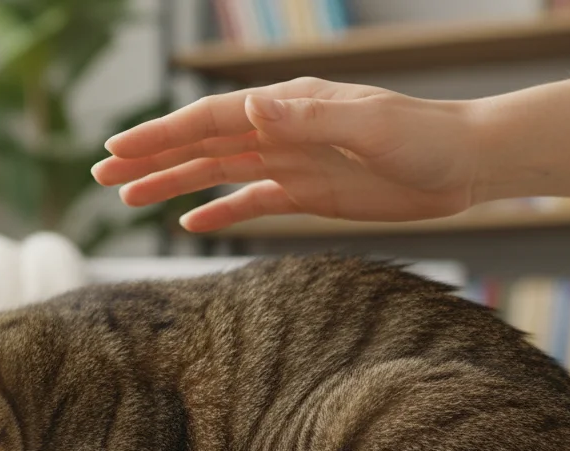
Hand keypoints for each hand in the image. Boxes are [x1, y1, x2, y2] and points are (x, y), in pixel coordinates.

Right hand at [93, 77, 485, 231]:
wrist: (467, 163)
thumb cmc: (425, 138)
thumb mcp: (368, 125)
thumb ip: (308, 117)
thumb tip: (250, 107)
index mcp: (288, 108)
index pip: (210, 121)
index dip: (160, 136)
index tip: (116, 151)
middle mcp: (282, 131)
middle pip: (202, 145)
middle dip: (151, 159)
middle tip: (102, 176)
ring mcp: (293, 162)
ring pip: (218, 173)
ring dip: (173, 183)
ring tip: (128, 199)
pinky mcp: (310, 193)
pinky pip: (252, 202)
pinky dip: (219, 211)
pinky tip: (190, 223)